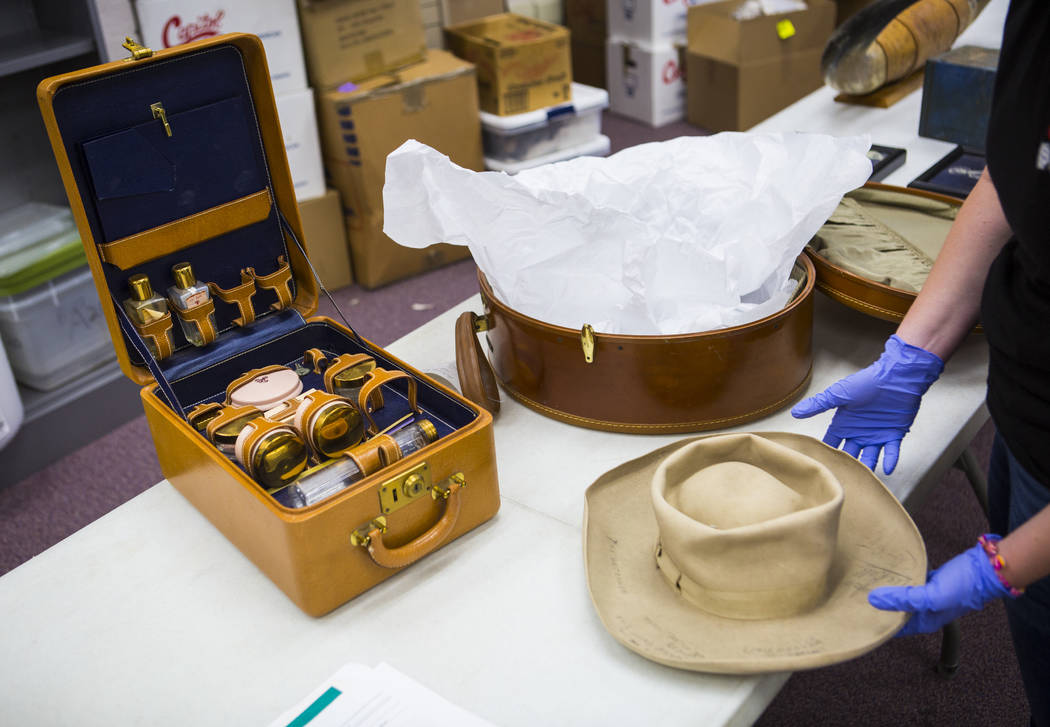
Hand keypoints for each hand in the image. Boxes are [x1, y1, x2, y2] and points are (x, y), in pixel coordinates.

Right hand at [791, 334, 942, 473]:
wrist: (895, 376)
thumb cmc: (866, 382)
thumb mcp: (838, 394)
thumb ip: (818, 405)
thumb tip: (795, 413)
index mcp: (844, 423)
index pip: (832, 443)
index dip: (827, 453)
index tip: (820, 467)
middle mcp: (859, 432)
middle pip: (850, 455)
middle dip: (846, 467)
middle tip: (840, 481)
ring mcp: (877, 434)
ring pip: (870, 456)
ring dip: (867, 467)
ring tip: (862, 481)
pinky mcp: (894, 434)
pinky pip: (891, 451)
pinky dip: (890, 460)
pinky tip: (887, 470)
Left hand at [868, 542, 1009, 635]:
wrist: (986, 568)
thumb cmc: (964, 587)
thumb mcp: (932, 596)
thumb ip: (904, 599)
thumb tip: (875, 600)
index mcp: (925, 621)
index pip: (895, 627)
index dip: (877, 623)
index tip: (856, 616)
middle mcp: (924, 610)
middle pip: (895, 610)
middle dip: (878, 605)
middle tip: (854, 595)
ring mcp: (927, 595)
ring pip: (901, 594)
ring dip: (887, 589)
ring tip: (865, 581)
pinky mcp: (929, 580)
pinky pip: (909, 581)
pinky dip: (899, 577)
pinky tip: (886, 570)